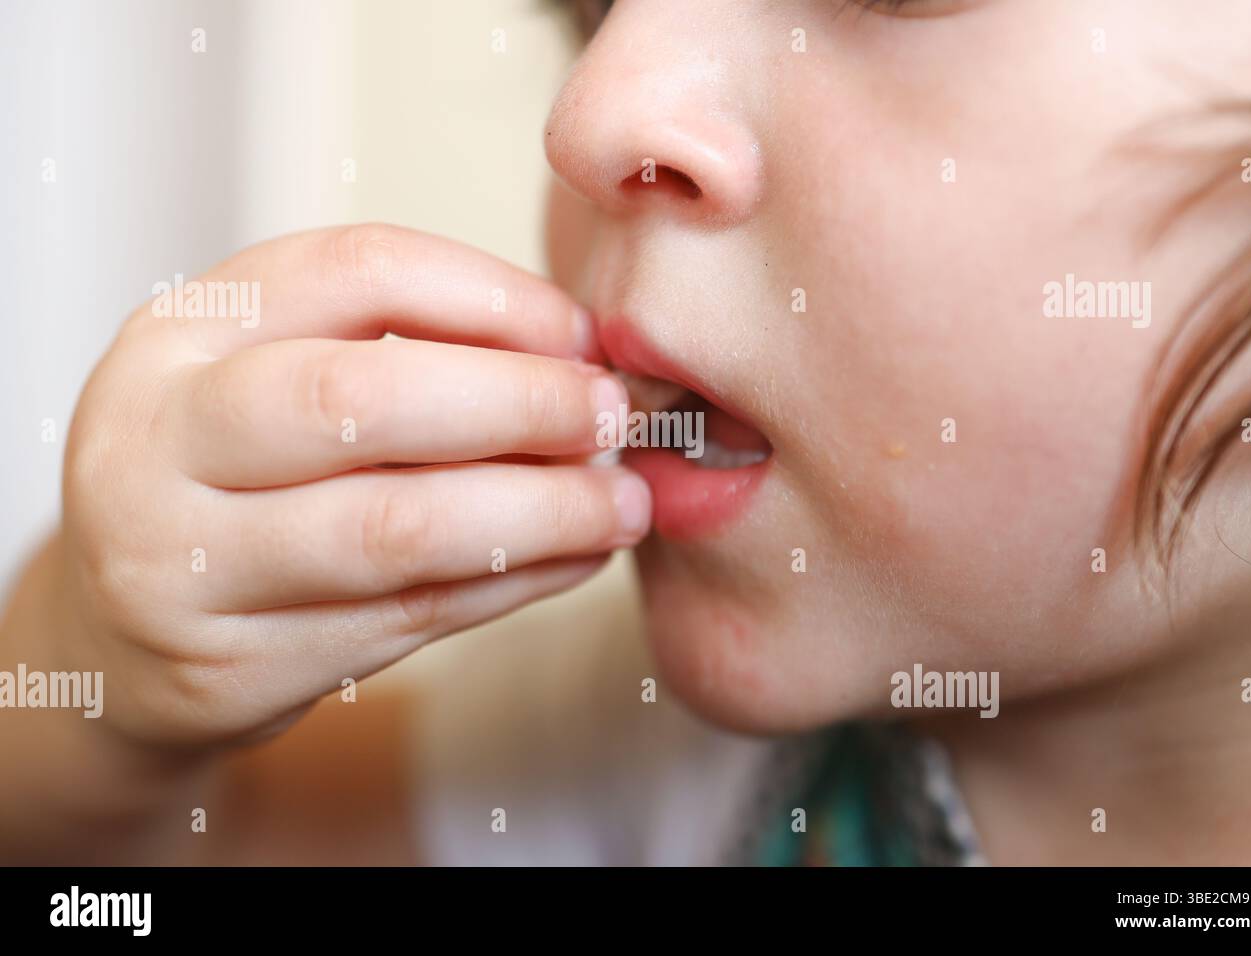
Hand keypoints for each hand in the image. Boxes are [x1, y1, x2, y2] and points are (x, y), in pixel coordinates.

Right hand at [55, 223, 649, 749]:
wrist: (116, 637)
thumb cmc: (227, 484)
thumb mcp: (268, 379)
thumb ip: (396, 349)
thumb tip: (574, 355)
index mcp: (181, 334)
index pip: (357, 272)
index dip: (493, 296)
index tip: (581, 332)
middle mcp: (160, 440)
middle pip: (365, 399)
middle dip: (522, 403)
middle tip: (614, 415)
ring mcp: (183, 564)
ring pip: (396, 529)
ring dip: (542, 511)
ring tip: (622, 502)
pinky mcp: (232, 667)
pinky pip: (409, 618)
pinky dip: (514, 584)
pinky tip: (575, 558)